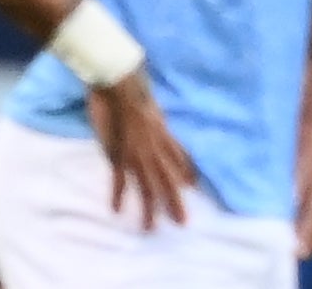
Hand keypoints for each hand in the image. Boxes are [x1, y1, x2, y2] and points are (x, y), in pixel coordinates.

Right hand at [86, 68, 195, 229]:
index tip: (194, 186)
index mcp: (164, 134)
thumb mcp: (154, 107)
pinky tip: (117, 209)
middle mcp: (154, 147)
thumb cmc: (133, 91)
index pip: (179, 158)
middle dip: (174, 201)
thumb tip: (160, 123)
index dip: (187, 172)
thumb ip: (157, 121)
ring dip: (149, 208)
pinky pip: (120, 178)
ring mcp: (137, 153)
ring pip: (147, 185)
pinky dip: (118, 194)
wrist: (119, 84)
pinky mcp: (119, 153)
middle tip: (182, 222)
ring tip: (150, 227)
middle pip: (167, 179)